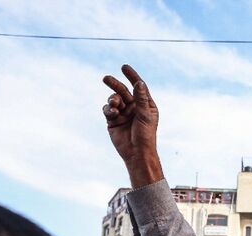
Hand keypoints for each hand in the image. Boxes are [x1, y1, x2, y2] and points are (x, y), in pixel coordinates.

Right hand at [102, 65, 163, 188]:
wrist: (136, 153)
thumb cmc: (145, 135)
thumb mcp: (145, 115)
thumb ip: (141, 99)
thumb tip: (139, 83)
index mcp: (145, 105)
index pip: (138, 87)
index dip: (132, 76)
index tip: (124, 67)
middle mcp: (134, 107)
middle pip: (123, 91)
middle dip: (114, 84)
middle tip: (105, 78)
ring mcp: (123, 113)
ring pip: (114, 99)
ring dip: (112, 100)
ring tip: (114, 105)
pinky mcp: (113, 120)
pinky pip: (107, 109)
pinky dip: (108, 109)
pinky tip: (112, 113)